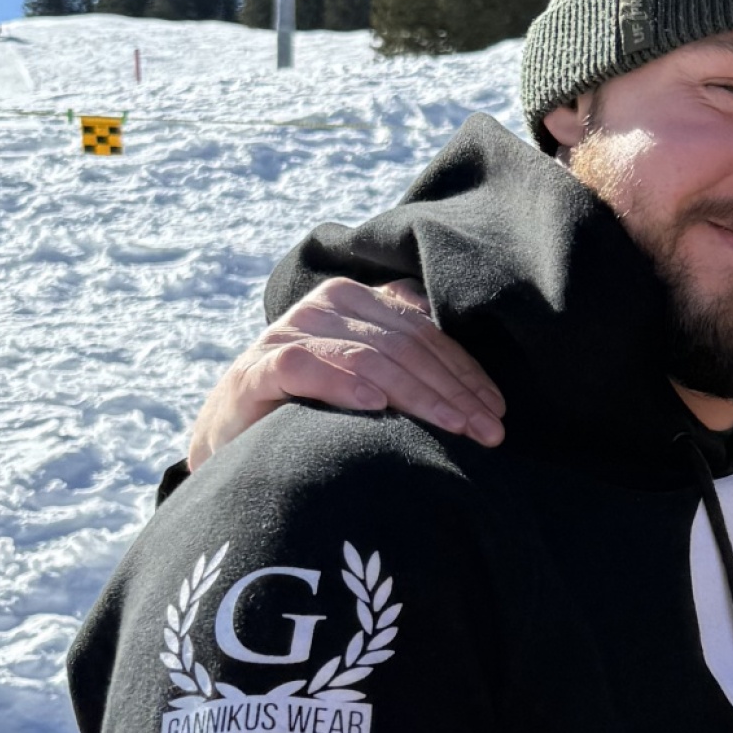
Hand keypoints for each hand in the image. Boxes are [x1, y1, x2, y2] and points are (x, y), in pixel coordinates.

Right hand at [186, 279, 505, 470]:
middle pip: (406, 346)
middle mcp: (326, 306)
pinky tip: (374, 408)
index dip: (466, 373)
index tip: (498, 411)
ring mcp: (290, 332)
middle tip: (488, 431)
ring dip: (417, 396)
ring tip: (453, 428)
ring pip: (368, 357)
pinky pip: (305, 367)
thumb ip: (408, 364)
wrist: (233, 431)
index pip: (427, 333)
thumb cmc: (313, 406)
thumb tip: (481, 391)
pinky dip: (341, 385)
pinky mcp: (258, 366)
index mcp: (359, 301)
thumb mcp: (367, 378)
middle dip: (453, 392)